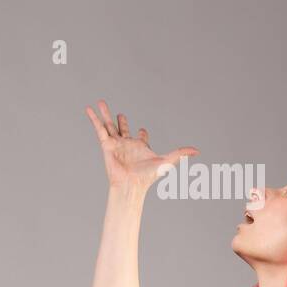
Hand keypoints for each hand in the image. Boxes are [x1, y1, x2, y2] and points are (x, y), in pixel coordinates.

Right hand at [84, 99, 198, 193]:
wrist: (131, 184)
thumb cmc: (148, 176)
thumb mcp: (167, 161)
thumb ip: (181, 154)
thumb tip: (197, 151)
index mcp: (140, 147)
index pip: (141, 138)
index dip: (143, 134)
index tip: (142, 131)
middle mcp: (127, 144)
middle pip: (123, 129)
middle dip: (122, 122)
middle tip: (121, 115)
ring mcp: (116, 144)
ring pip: (109, 125)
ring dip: (105, 114)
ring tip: (101, 102)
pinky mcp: (106, 145)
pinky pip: (99, 129)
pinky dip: (93, 118)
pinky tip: (89, 109)